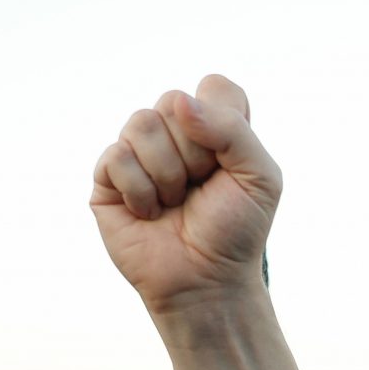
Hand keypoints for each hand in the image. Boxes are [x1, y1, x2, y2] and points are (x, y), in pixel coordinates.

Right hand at [91, 77, 278, 316]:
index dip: (223, 122)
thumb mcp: (260, 177)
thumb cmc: (236, 231)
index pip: (214, 87)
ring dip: (166, 174)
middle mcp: (174, 134)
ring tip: (175, 203)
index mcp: (214, 127)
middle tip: (200, 189)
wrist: (207, 281)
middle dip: (195, 154)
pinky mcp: (108, 178)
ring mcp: (138, 153)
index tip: (229, 162)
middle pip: (174, 102)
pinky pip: (116, 156)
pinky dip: (140, 191)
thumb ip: (233, 129)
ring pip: (141, 124)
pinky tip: (149, 213)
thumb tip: (179, 102)